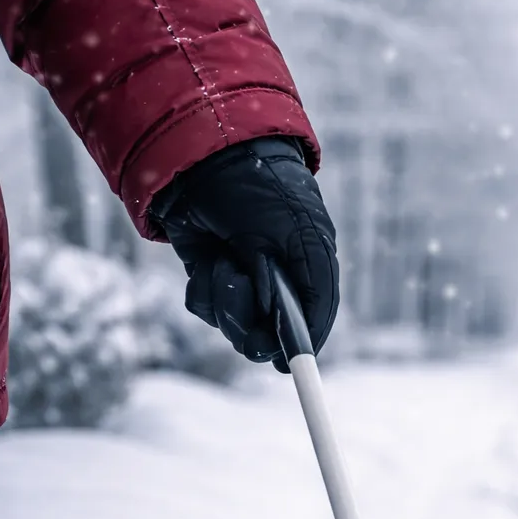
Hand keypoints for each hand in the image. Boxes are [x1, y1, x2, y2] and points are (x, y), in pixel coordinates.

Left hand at [152, 137, 338, 367]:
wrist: (202, 154)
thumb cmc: (263, 187)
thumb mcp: (302, 238)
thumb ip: (315, 294)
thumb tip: (300, 348)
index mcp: (308, 271)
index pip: (308, 326)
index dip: (297, 348)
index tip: (285, 365)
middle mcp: (276, 282)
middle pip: (264, 336)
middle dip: (248, 319)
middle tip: (240, 287)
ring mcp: (240, 280)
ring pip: (232, 325)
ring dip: (224, 299)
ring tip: (224, 259)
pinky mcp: (209, 275)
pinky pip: (205, 308)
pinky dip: (203, 289)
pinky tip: (207, 258)